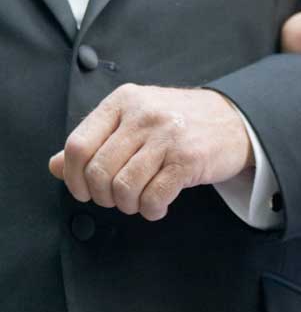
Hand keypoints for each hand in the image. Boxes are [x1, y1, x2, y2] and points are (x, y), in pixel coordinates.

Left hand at [49, 85, 253, 220]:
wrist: (235, 121)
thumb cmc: (181, 122)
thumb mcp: (135, 119)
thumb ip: (96, 140)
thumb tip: (54, 166)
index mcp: (124, 101)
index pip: (78, 144)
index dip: (73, 176)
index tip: (83, 190)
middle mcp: (144, 115)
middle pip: (99, 170)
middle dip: (103, 196)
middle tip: (117, 198)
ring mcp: (167, 136)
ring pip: (124, 187)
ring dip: (128, 205)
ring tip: (139, 201)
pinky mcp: (189, 159)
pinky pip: (153, 197)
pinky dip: (151, 210)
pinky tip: (158, 205)